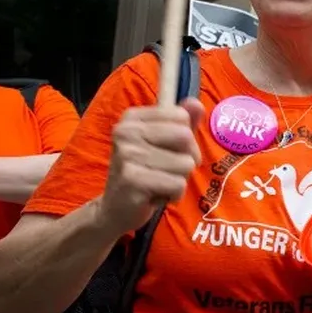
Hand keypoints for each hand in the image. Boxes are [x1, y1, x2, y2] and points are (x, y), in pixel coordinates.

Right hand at [98, 99, 203, 235]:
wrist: (115, 209)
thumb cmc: (145, 173)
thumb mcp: (164, 145)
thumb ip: (182, 124)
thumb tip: (196, 103)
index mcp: (132, 118)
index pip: (181, 117)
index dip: (186, 139)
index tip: (168, 151)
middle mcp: (126, 132)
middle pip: (186, 137)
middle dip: (187, 159)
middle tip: (166, 171)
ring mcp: (127, 155)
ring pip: (185, 164)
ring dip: (179, 180)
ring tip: (158, 183)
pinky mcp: (133, 180)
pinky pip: (178, 184)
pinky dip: (173, 195)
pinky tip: (154, 196)